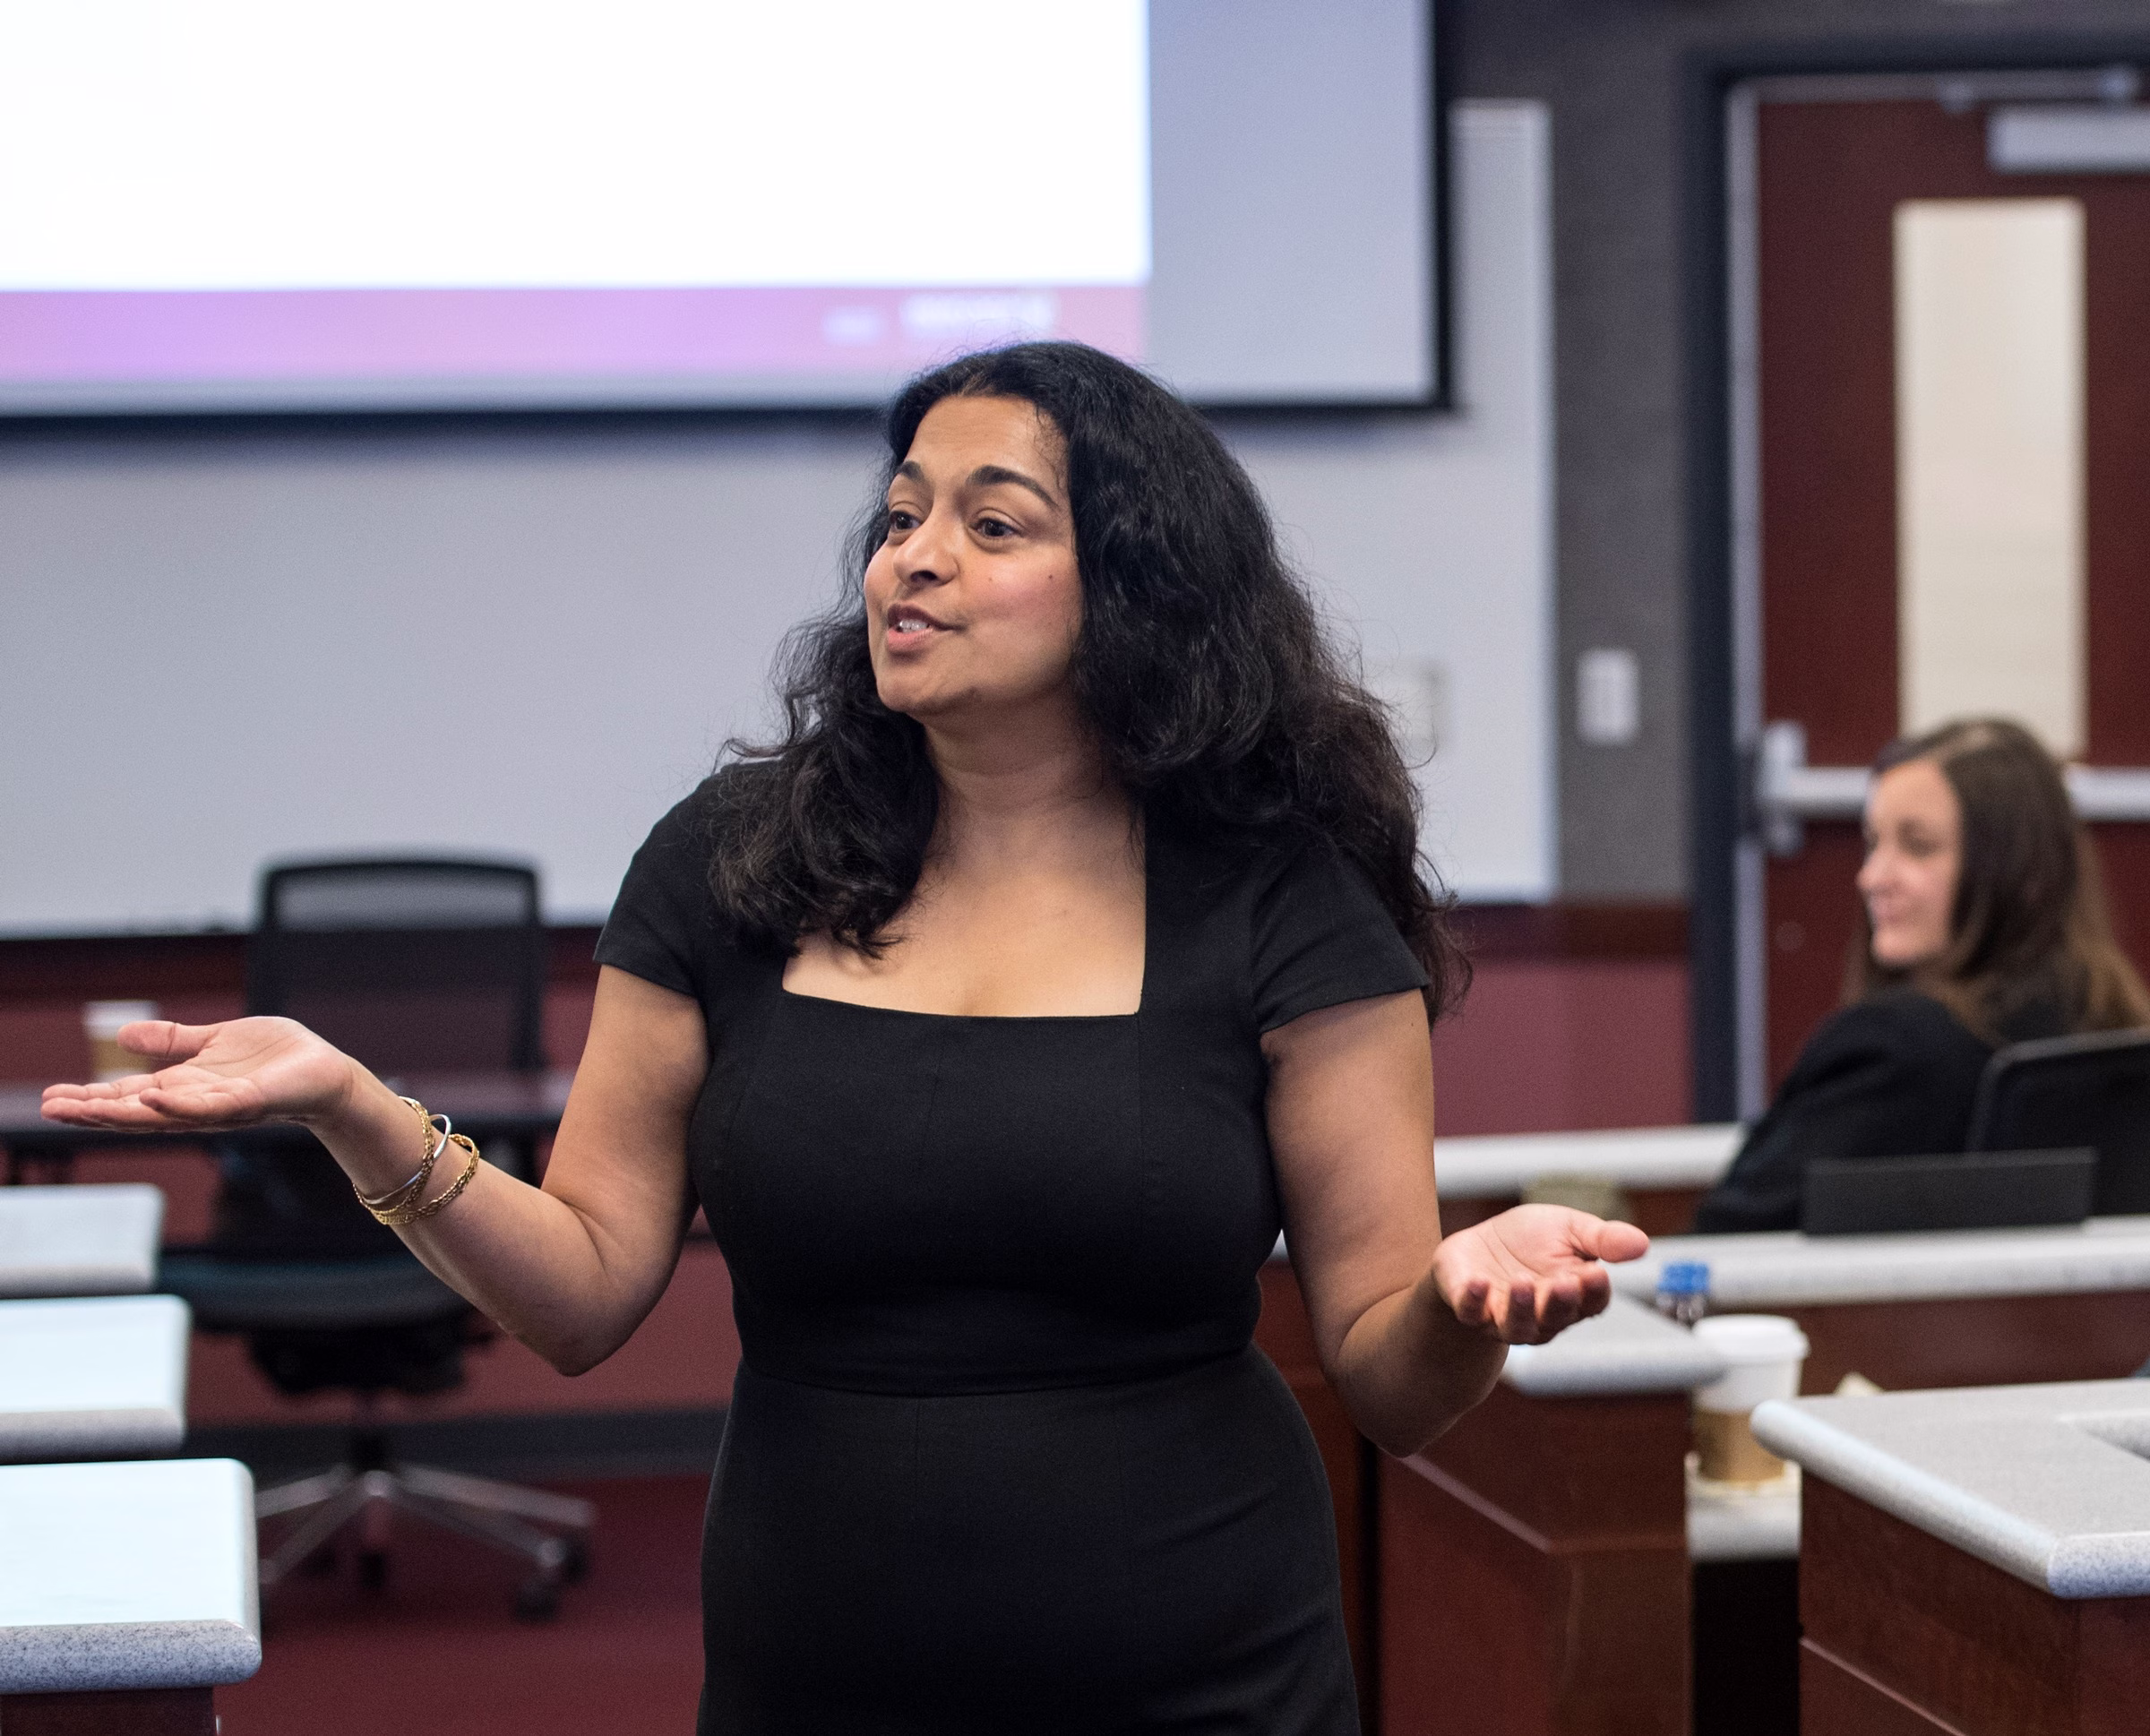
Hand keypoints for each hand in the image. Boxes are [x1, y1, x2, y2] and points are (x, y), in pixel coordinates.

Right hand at [41, 1018, 357, 1132]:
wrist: (326, 1073)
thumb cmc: (276, 1060)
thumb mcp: (213, 1042)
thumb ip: (173, 1041)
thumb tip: (122, 1036)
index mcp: (185, 1088)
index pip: (128, 1096)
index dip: (91, 1098)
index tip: (50, 1098)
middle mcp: (195, 1103)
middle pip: (135, 1111)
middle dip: (92, 1110)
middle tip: (49, 1108)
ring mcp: (219, 1106)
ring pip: (163, 1114)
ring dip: (122, 1112)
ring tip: (82, 1106)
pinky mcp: (247, 1102)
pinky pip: (207, 1107)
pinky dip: (178, 1104)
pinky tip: (150, 1096)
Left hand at [1427, 1204, 1649, 1344]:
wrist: (1477, 1248)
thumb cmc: (1530, 1241)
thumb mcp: (1568, 1228)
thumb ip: (1602, 1239)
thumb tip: (1642, 1243)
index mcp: (1573, 1296)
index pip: (1591, 1301)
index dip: (1594, 1291)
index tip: (1596, 1273)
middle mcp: (1542, 1316)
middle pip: (1556, 1317)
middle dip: (1560, 1302)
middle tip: (1563, 1282)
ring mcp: (1504, 1317)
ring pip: (1517, 1325)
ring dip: (1521, 1306)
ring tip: (1522, 1282)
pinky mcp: (1470, 1309)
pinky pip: (1472, 1313)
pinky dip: (1474, 1301)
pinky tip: (1478, 1283)